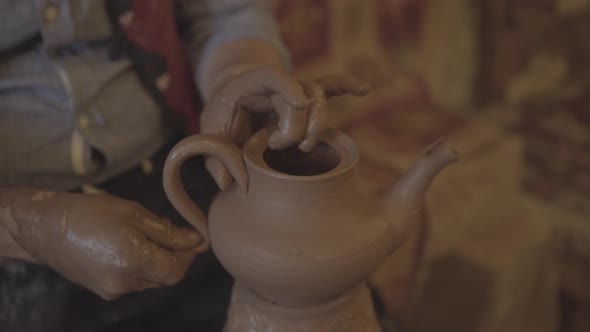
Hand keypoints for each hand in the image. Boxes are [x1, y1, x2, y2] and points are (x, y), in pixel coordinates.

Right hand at [5, 192, 199, 299]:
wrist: (46, 228)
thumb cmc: (90, 213)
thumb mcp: (134, 213)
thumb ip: (167, 231)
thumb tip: (196, 241)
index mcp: (131, 262)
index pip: (176, 271)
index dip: (188, 256)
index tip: (191, 238)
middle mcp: (123, 283)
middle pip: (165, 276)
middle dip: (173, 255)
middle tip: (168, 231)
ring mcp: (112, 290)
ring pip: (150, 279)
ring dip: (156, 260)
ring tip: (142, 235)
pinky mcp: (104, 290)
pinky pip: (134, 280)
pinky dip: (140, 265)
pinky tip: (128, 245)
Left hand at [200, 65, 369, 188]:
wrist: (230, 102)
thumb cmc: (221, 119)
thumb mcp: (209, 136)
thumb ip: (215, 159)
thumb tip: (231, 183)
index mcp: (248, 85)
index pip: (273, 75)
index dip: (289, 87)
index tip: (298, 105)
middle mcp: (276, 84)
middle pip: (302, 95)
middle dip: (296, 126)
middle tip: (277, 146)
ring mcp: (293, 90)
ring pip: (319, 97)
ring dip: (318, 124)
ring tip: (305, 147)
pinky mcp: (305, 100)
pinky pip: (330, 88)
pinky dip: (347, 86)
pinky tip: (365, 89)